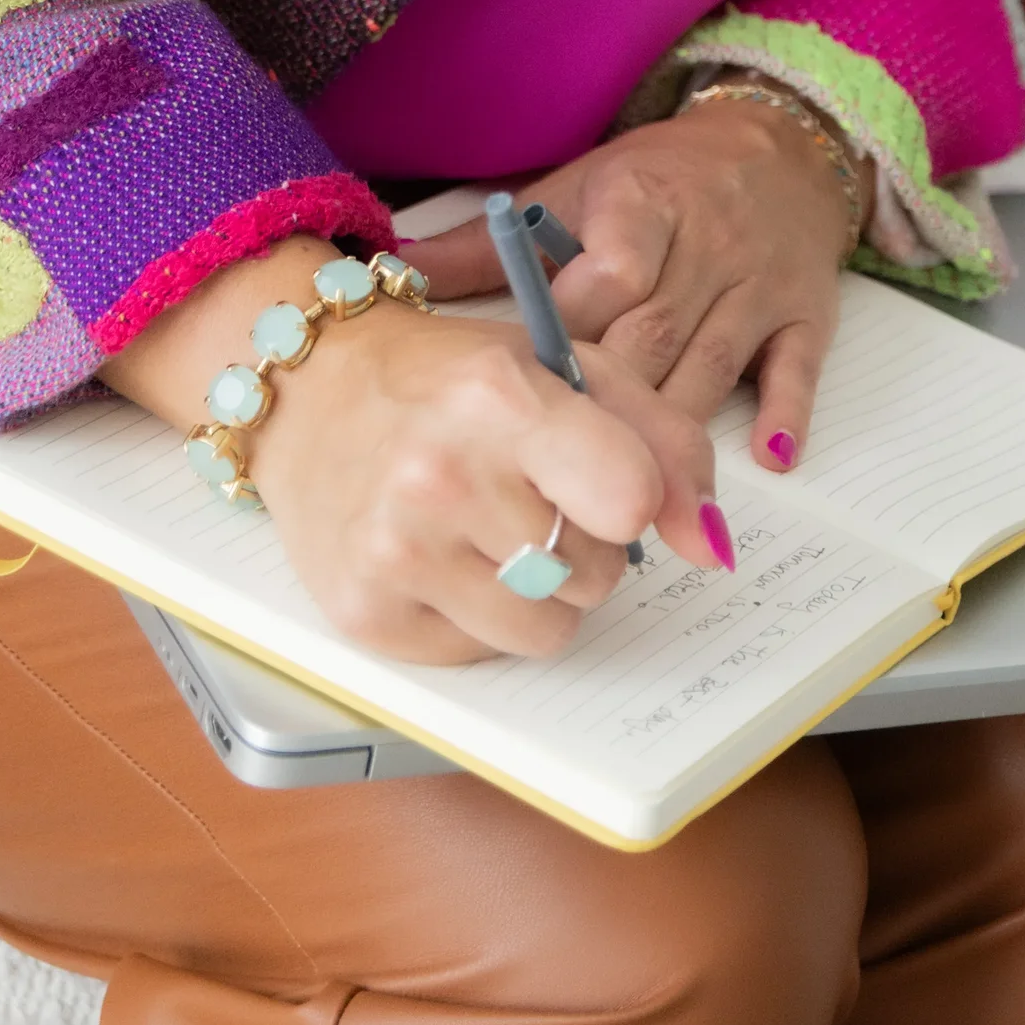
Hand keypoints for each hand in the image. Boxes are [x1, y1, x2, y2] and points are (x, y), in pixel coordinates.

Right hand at [102, 241, 722, 664]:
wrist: (311, 389)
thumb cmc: (451, 377)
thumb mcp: (568, 368)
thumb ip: (663, 444)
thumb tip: (714, 544)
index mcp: (500, 398)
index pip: (628, 499)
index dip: (634, 498)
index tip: (608, 481)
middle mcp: (441, 477)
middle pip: (596, 576)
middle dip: (584, 542)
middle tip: (529, 493)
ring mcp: (396, 552)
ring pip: (547, 632)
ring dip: (539, 593)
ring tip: (489, 530)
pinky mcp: (364, 615)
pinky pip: (481, 655)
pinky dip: (477, 617)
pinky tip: (441, 557)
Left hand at [428, 90, 870, 471]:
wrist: (777, 145)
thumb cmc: (657, 182)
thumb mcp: (572, 190)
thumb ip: (488, 243)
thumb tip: (391, 271)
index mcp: (642, 204)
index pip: (606, 275)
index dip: (567, 336)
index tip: (525, 396)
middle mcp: (706, 244)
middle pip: (652, 336)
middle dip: (605, 413)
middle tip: (553, 484)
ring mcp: (759, 282)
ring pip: (713, 365)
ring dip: (671, 438)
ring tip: (625, 508)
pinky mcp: (807, 313)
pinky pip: (798, 369)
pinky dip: (784, 415)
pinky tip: (764, 461)